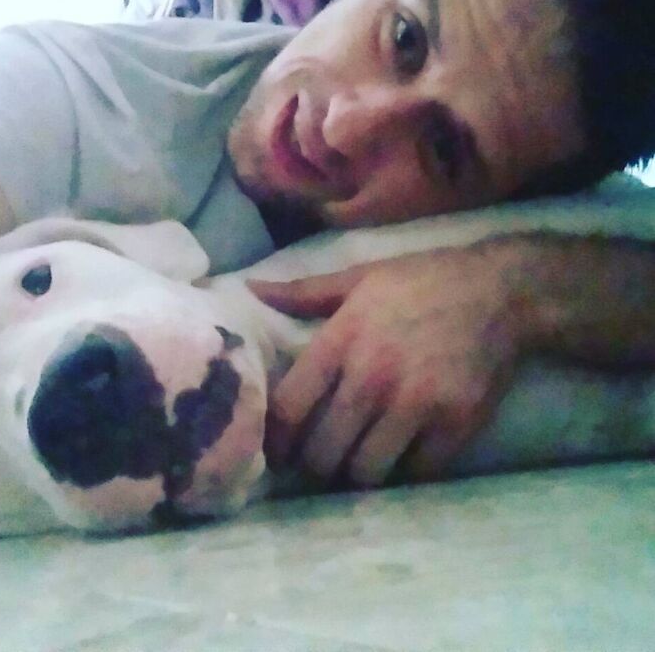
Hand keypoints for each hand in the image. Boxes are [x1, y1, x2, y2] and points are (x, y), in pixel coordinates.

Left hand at [249, 242, 522, 485]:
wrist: (501, 291)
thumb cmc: (422, 281)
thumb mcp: (359, 277)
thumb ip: (302, 291)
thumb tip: (251, 288)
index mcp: (341, 340)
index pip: (289, 408)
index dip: (276, 442)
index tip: (278, 454)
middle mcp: (371, 377)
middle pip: (322, 452)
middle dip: (314, 467)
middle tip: (318, 465)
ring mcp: (415, 404)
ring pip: (366, 471)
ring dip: (357, 477)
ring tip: (356, 467)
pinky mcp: (455, 424)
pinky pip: (416, 473)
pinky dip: (405, 474)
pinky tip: (402, 460)